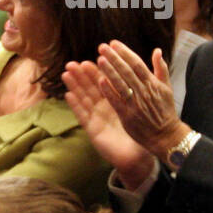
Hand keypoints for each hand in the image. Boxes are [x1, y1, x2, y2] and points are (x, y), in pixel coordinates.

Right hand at [63, 60, 153, 186]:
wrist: (138, 155)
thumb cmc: (142, 132)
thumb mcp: (144, 107)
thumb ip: (143, 88)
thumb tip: (145, 68)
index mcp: (117, 101)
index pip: (107, 83)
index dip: (100, 70)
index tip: (96, 57)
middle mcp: (105, 108)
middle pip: (92, 88)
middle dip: (82, 75)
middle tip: (73, 63)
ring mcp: (97, 118)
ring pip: (84, 98)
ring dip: (75, 86)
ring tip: (66, 73)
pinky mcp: (92, 130)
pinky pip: (83, 115)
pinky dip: (75, 105)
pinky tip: (68, 95)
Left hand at [95, 41, 187, 158]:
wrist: (166, 135)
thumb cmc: (165, 111)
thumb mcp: (167, 88)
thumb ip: (160, 69)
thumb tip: (157, 50)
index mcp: (153, 83)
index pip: (137, 63)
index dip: (124, 52)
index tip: (113, 43)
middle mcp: (144, 91)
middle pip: (127, 71)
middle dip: (114, 58)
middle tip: (102, 47)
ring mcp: (135, 103)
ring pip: (121, 84)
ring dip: (110, 71)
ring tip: (99, 59)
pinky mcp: (128, 115)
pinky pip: (117, 101)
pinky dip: (109, 91)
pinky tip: (100, 81)